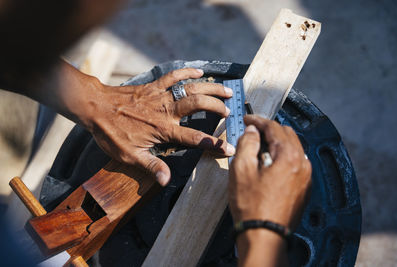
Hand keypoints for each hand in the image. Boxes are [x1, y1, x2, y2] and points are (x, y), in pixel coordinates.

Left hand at [85, 68, 234, 185]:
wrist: (94, 107)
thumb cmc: (111, 133)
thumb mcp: (129, 155)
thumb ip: (151, 166)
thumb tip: (167, 180)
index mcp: (163, 130)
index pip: (194, 137)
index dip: (213, 143)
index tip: (229, 148)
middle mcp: (166, 111)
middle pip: (198, 105)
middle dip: (217, 107)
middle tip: (230, 112)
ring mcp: (161, 96)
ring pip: (191, 88)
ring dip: (211, 89)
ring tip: (227, 91)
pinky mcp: (153, 86)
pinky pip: (174, 76)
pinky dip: (187, 72)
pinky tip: (200, 72)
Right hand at [228, 115, 310, 228]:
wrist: (264, 235)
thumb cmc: (252, 206)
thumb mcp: (241, 170)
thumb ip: (247, 144)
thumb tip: (252, 132)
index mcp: (288, 157)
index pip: (274, 128)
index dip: (258, 121)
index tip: (248, 121)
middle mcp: (302, 164)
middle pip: (287, 135)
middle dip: (269, 130)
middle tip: (252, 132)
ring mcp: (305, 177)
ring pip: (293, 148)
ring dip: (277, 143)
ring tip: (258, 149)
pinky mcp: (304, 188)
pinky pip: (295, 163)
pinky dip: (283, 157)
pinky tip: (269, 164)